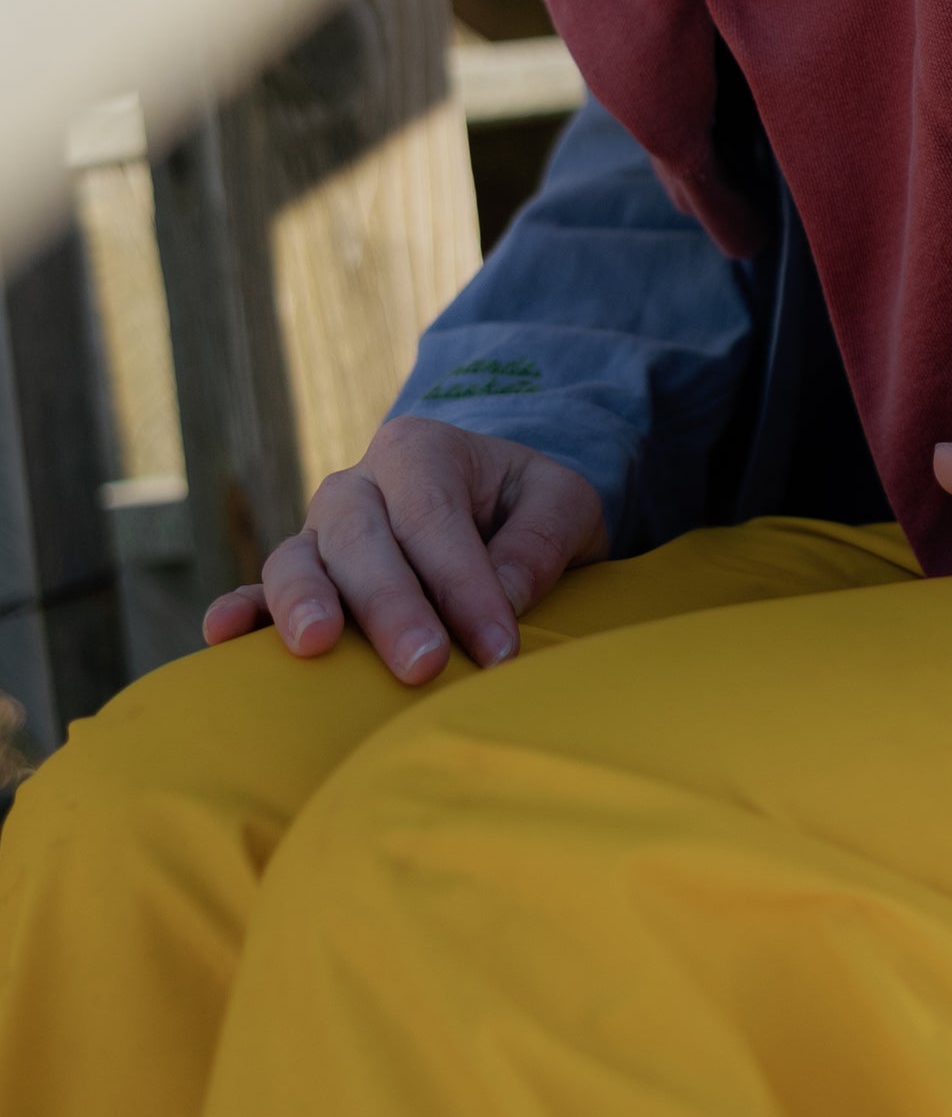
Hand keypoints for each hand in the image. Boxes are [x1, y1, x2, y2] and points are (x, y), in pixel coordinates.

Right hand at [202, 416, 607, 684]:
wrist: (492, 503)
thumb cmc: (528, 506)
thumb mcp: (564, 501)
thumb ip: (541, 538)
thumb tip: (503, 596)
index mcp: (420, 450)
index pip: (433, 518)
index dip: (463, 586)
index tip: (499, 650)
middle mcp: (358, 486)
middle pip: (360, 538)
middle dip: (389, 604)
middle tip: (422, 666)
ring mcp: (319, 532)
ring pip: (297, 559)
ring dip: (305, 604)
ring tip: (316, 647)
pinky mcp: (302, 577)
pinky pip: (260, 590)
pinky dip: (240, 612)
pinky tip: (222, 637)